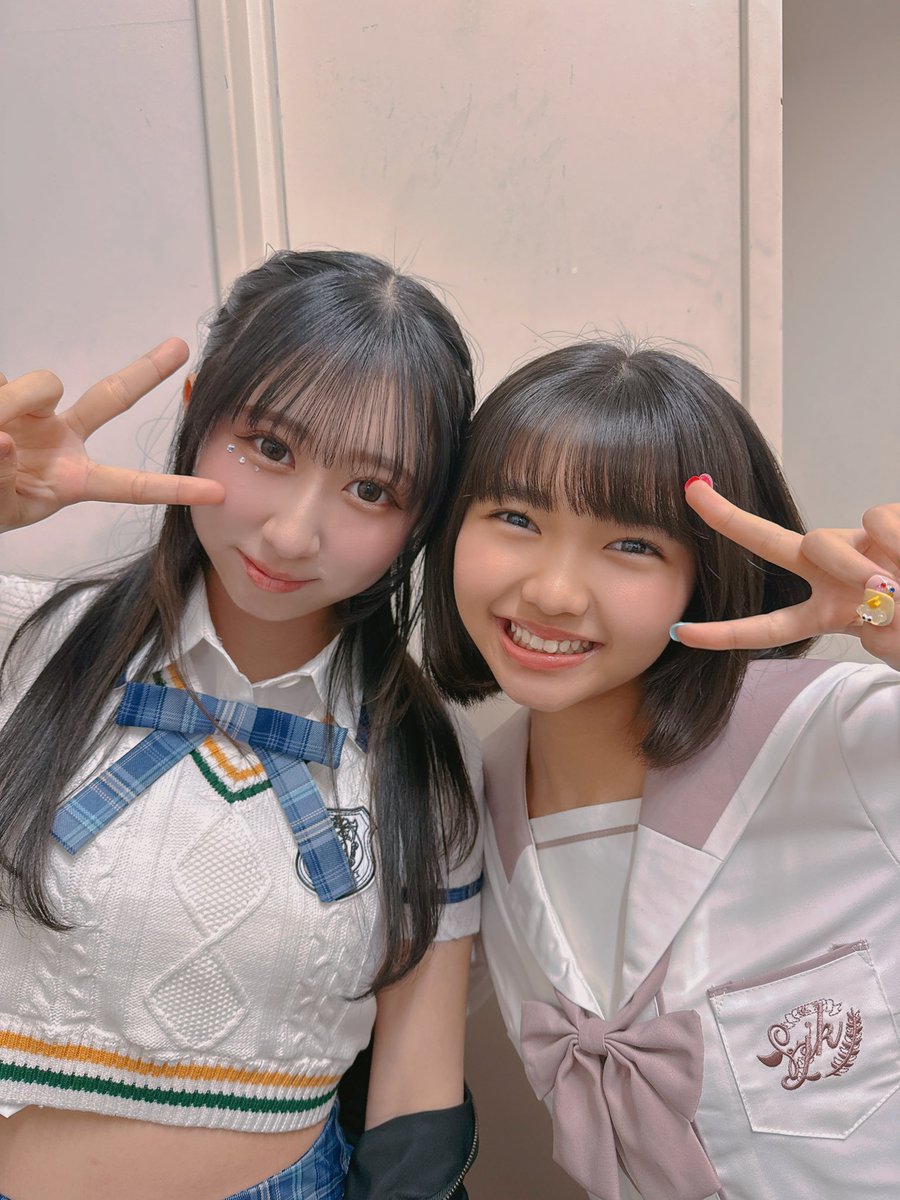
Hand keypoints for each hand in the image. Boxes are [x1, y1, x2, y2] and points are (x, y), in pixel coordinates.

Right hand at [0, 338, 223, 532]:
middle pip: (111, 397)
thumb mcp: (0, 505)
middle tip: (181, 345)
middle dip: (147, 370)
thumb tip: (7, 437)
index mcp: (73, 479)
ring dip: (12, 403)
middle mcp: (61, 439)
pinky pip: (2, 383)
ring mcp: (32, 411)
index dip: (173, 488)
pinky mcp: (4, 389)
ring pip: (41, 384)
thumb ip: (3, 474)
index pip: (130, 485)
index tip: (217, 491)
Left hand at [674, 479, 899, 670]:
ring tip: (895, 591)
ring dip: (854, 571)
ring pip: (822, 541)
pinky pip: (876, 521)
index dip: (725, 633)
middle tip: (691, 492)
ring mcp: (859, 545)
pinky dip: (896, 544)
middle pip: (771, 542)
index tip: (679, 633)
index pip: (768, 627)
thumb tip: (878, 598)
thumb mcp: (893, 644)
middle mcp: (834, 574)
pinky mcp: (886, 521)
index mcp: (828, 612)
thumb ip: (877, 630)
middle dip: (728, 518)